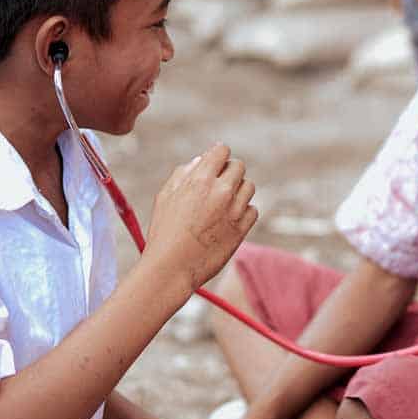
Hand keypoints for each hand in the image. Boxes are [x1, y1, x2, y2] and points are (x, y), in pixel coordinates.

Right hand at [146, 144, 257, 291]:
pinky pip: (253, 210)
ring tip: (222, 204)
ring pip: (249, 187)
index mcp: (200, 179)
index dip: (217, 156)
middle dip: (229, 172)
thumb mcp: (165, 196)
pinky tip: (228, 219)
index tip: (213, 166)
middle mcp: (221, 191)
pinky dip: (244, 212)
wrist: (171, 268)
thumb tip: (201, 160)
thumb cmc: (164, 232)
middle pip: (239, 166)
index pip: (222, 150)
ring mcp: (234, 211)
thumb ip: (183, 173)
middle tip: (217, 186)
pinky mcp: (242, 229)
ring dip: (238, 191)